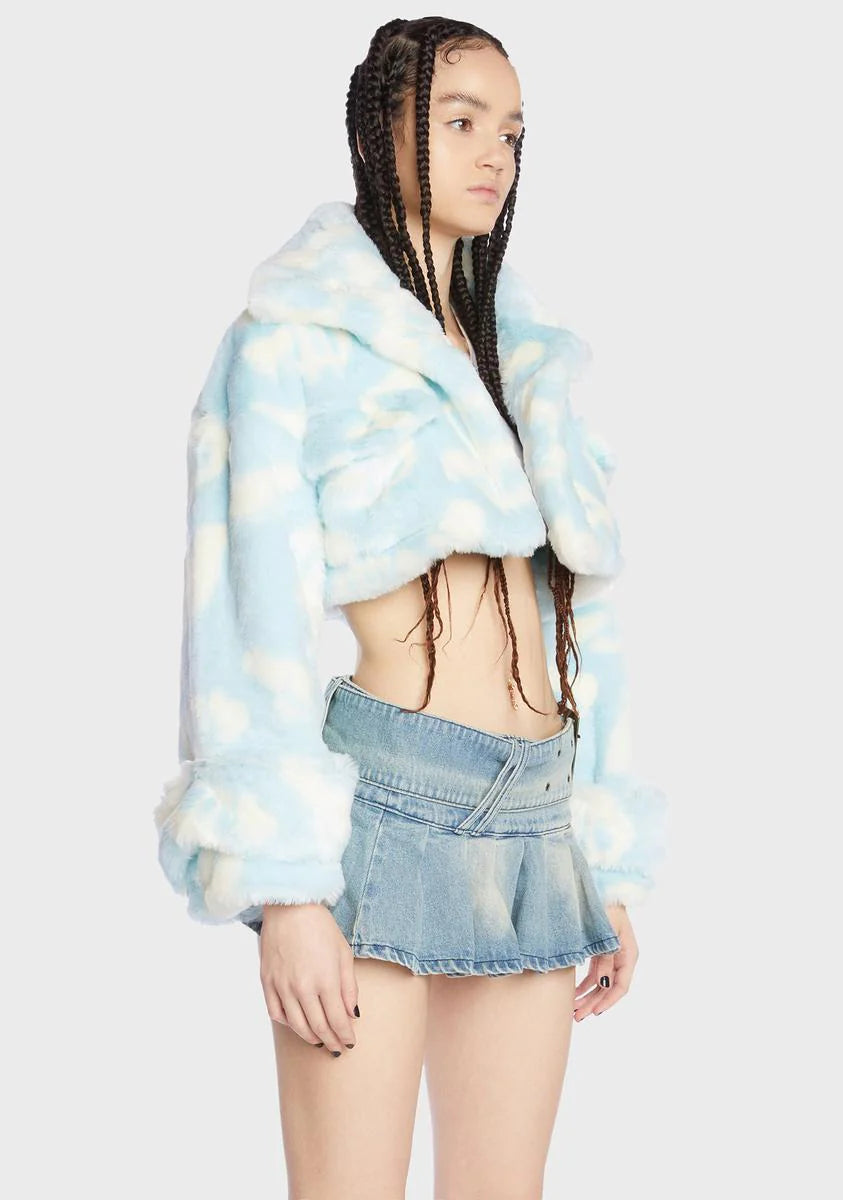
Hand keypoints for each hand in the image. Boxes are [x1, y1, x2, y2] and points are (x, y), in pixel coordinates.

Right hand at [258, 902, 359, 1055]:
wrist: (290, 907)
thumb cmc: (321, 927)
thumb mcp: (344, 953)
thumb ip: (349, 987)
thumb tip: (351, 1014)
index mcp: (325, 980)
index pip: (337, 1020)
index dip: (345, 1036)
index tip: (350, 1043)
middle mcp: (302, 988)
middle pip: (318, 1028)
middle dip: (330, 1041)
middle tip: (337, 1048)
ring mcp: (282, 986)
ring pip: (296, 1025)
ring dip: (310, 1037)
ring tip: (319, 1040)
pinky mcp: (267, 981)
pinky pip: (276, 1013)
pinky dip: (288, 1023)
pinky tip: (297, 1023)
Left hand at [573, 903, 637, 1019]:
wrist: (600, 887)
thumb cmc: (604, 907)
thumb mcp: (606, 934)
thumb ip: (605, 959)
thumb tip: (603, 985)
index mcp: (629, 953)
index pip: (621, 985)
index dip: (608, 1000)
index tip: (595, 1012)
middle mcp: (621, 956)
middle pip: (609, 987)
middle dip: (594, 1003)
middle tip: (578, 1016)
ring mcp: (610, 954)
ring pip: (600, 982)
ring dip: (587, 996)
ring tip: (573, 1010)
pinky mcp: (599, 950)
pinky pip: (594, 972)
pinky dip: (584, 983)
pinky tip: (574, 994)